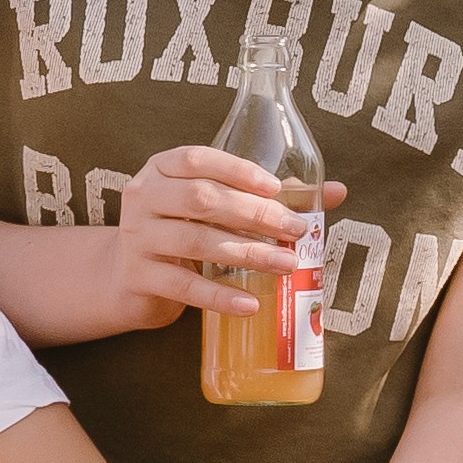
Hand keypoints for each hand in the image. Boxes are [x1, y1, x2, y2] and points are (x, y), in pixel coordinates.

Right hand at [92, 143, 341, 333]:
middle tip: (295, 230)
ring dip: (246, 254)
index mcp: (161, 168)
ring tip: (286, 264)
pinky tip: (250, 303)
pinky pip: (184, 287)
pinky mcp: (139, 277)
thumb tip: (335, 192)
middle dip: (254, 214)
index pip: (196, 159)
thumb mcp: (214, 206)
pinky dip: (219, 296)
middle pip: (201, 200)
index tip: (276, 188)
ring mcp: (137, 238)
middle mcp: (144, 197)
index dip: (237, 171)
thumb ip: (268, 196)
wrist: (127, 275)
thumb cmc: (183, 230)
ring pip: (195, 243)